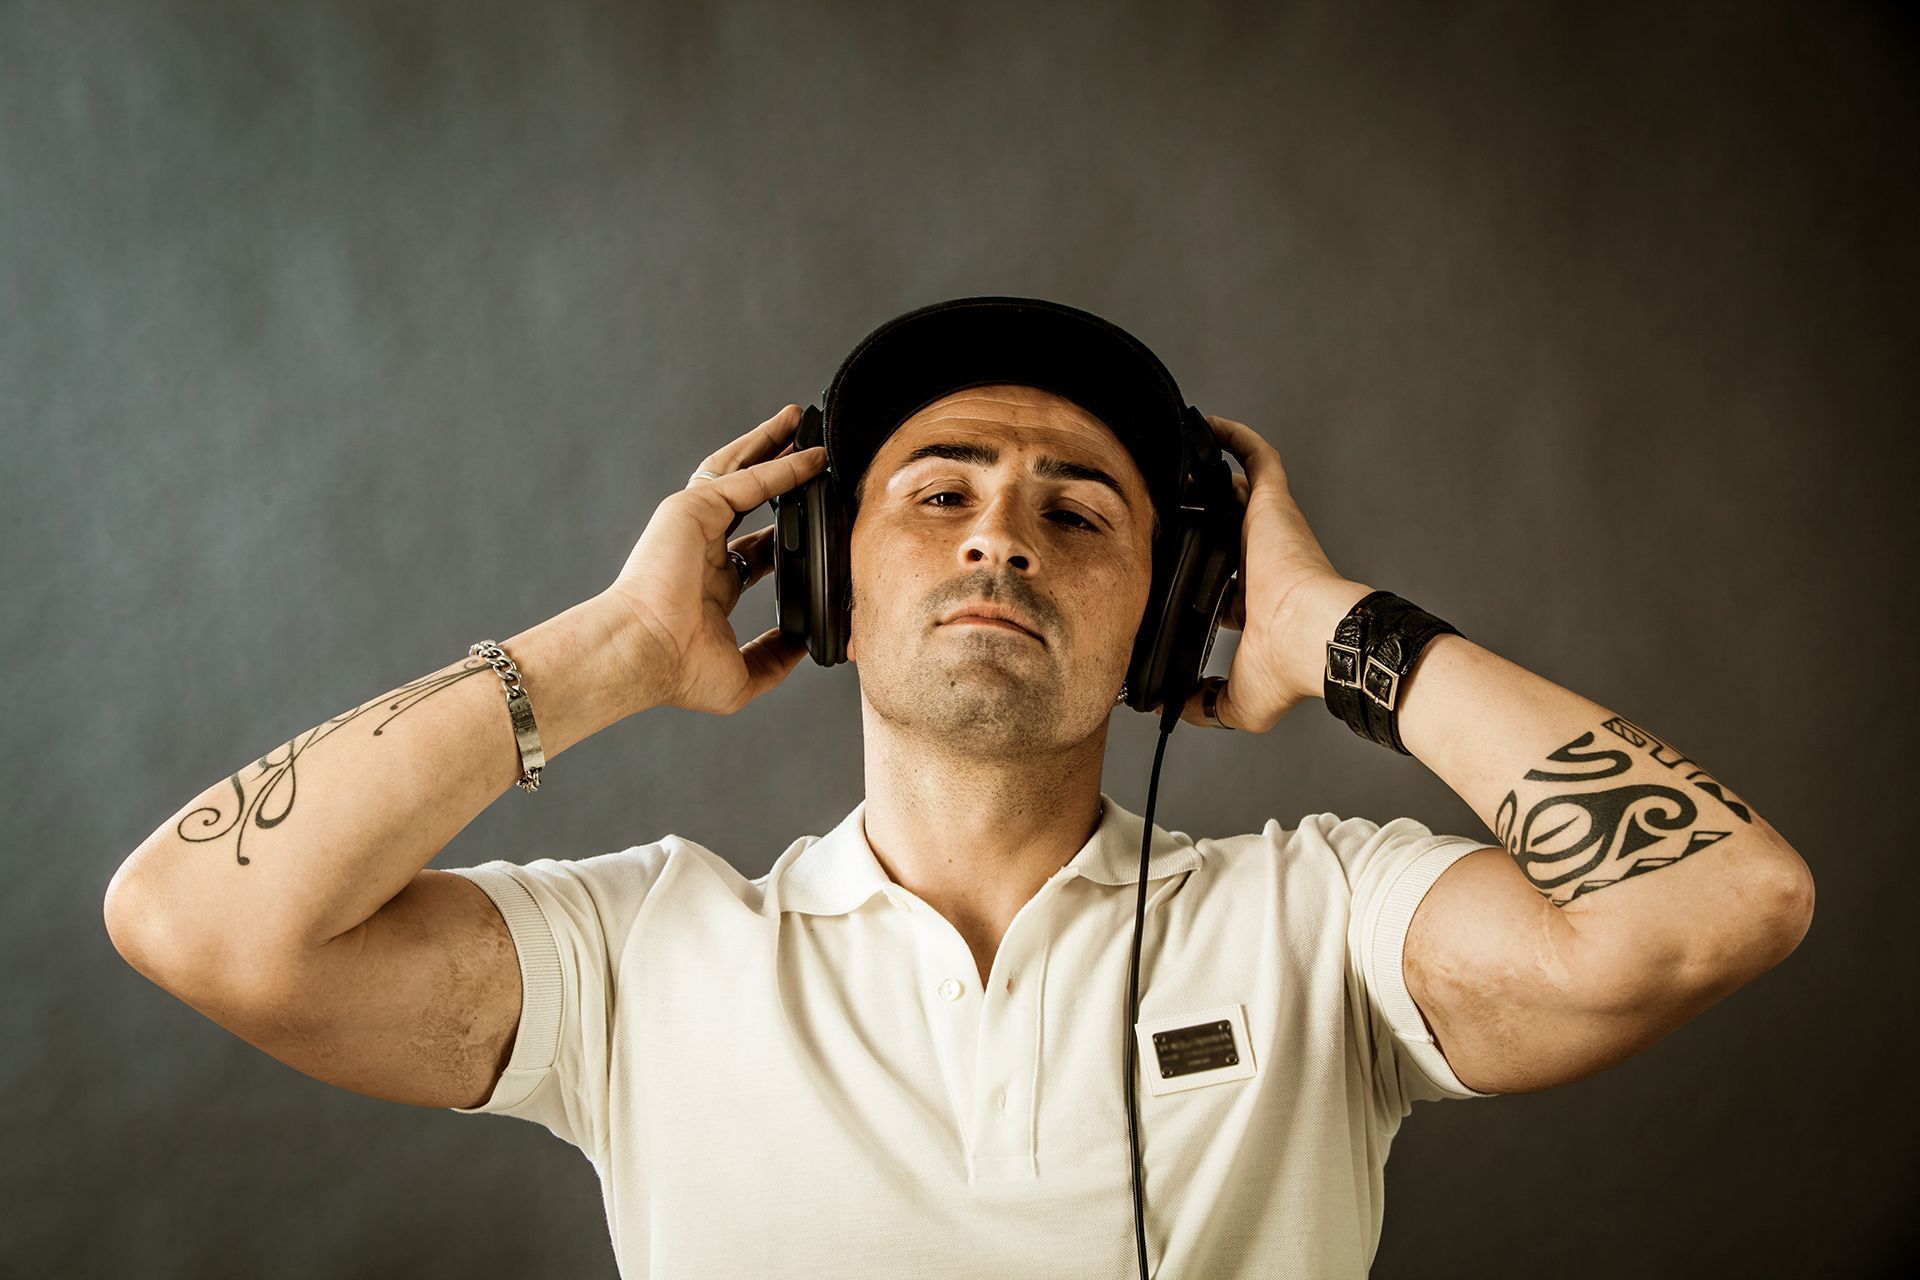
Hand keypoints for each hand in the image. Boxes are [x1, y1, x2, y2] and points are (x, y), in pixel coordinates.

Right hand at [594, 404, 826, 715]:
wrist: (642, 653)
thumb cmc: (674, 670)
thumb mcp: (742, 675)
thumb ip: (774, 658)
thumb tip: (805, 647)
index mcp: (709, 584)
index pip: (754, 547)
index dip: (786, 531)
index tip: (816, 521)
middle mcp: (700, 547)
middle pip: (744, 495)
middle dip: (773, 468)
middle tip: (807, 452)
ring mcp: (693, 523)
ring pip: (738, 471)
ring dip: (770, 445)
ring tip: (799, 423)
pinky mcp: (692, 508)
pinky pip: (747, 479)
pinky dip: (781, 466)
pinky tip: (811, 458)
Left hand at [1175, 414, 1364, 732]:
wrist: (1312, 634)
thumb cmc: (1288, 665)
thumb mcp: (1237, 701)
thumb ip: (1202, 705)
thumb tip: (1168, 709)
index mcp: (1253, 599)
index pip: (1220, 576)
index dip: (1193, 569)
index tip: (1163, 565)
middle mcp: (1258, 559)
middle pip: (1221, 526)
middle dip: (1192, 515)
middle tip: (1152, 504)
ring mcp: (1266, 529)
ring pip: (1234, 489)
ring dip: (1206, 472)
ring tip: (1168, 458)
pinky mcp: (1272, 503)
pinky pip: (1257, 457)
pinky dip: (1234, 437)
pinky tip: (1204, 423)